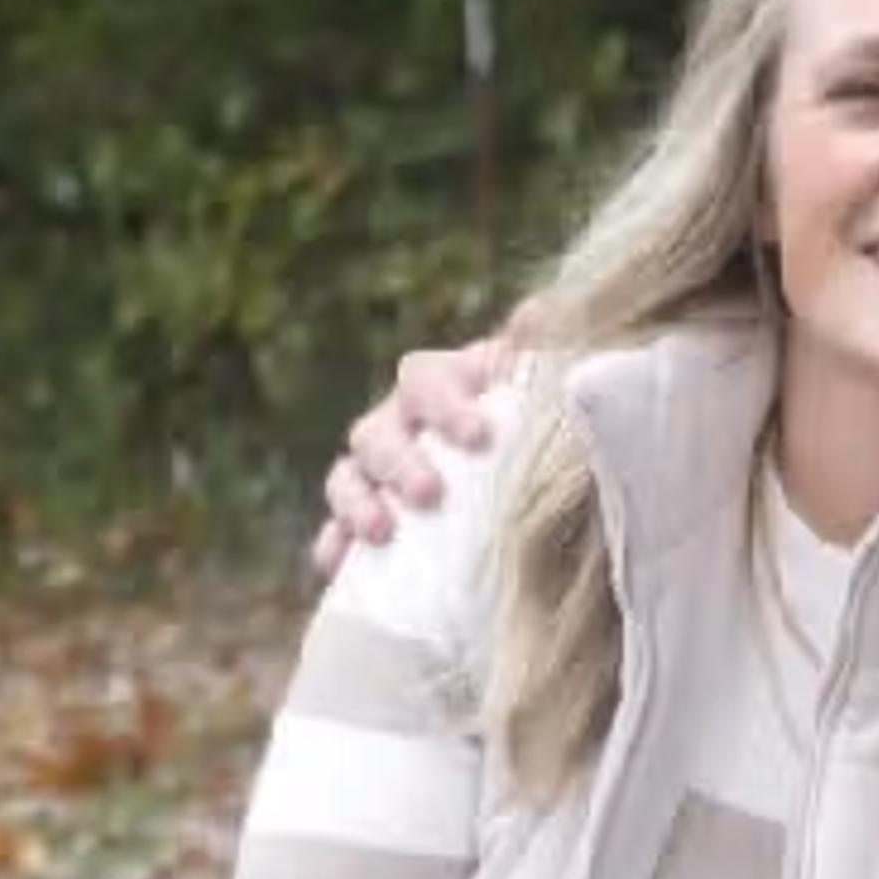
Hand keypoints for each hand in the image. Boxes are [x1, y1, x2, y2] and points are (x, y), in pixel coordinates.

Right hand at [309, 312, 537, 576]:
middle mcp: (399, 426)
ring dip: (356, 503)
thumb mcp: (545, 399)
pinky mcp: (366, 527)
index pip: (423, 380)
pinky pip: (336, 536)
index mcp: (440, 388)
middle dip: (398, 462)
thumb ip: (540, 361)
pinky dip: (333, 549)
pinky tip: (338, 565)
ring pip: (346, 479)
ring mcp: (376, 478)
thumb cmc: (540, 435)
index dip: (444, 405)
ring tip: (381, 533)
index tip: (478, 436)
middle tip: (428, 493)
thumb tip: (537, 314)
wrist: (534, 492)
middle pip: (376, 432)